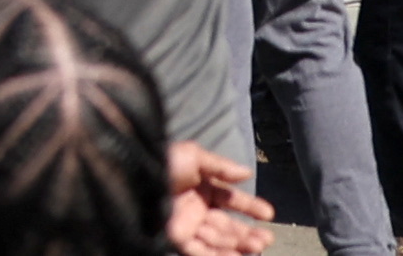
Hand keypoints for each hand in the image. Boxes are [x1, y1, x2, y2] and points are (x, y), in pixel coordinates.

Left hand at [166, 141, 267, 255]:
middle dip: (248, 233)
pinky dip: (219, 255)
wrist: (132, 174)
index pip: (229, 199)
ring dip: (239, 245)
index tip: (269, 214)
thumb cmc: (161, 161)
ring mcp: (185, 224)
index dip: (250, 206)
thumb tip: (247, 173)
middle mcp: (194, 207)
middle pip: (226, 225)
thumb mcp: (192, 156)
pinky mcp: (174, 238)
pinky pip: (200, 252)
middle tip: (266, 239)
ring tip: (258, 246)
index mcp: (199, 186)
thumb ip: (220, 167)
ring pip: (218, 241)